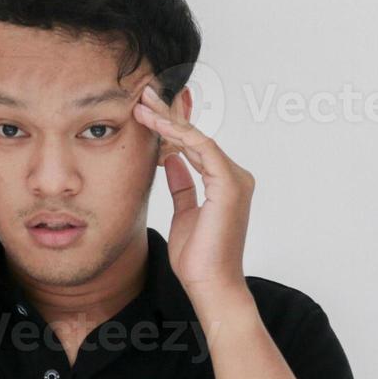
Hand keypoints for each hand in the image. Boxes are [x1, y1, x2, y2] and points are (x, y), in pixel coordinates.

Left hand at [133, 85, 252, 298]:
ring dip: (167, 119)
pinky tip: (155, 125)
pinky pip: (201, 148)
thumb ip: (182, 184)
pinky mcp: (230, 184)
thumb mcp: (184, 213)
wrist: (210, 284)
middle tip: (144, 94)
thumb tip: (171, 159)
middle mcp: (234, 176)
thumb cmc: (198, 258)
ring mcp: (235, 179)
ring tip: (142, 104)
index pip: (195, 145)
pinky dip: (177, 134)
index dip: (170, 126)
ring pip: (197, 138)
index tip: (146, 112)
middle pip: (196, 136)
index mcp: (225, 183)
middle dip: (168, 114)